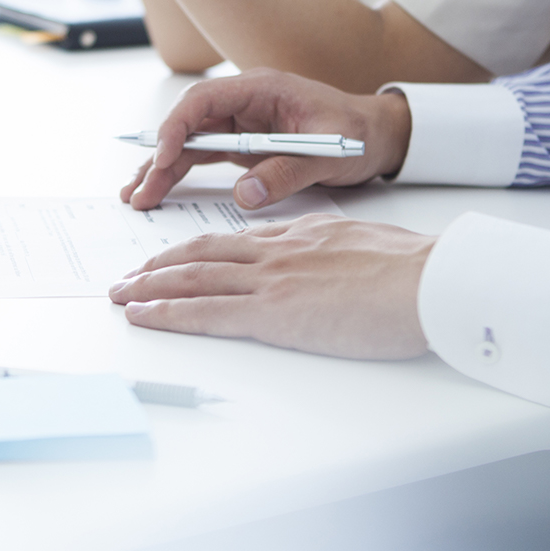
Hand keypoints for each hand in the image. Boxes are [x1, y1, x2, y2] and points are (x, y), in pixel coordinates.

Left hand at [108, 214, 431, 358]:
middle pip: (203, 254)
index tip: (179, 259)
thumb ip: (339, 253)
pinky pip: (204, 312)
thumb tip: (333, 266)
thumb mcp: (369, 247)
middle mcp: (277, 252)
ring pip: (193, 278)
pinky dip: (166, 313)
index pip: (238, 242)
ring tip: (121, 293)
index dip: (202, 251)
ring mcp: (270, 280)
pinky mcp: (271, 313)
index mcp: (302, 234)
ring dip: (149, 286)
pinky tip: (141, 316)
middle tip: (132, 275)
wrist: (429, 281)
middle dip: (161, 265)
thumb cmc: (416, 271)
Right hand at [121, 68, 411, 210]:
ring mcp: (239, 124)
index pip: (204, 101)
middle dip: (160, 158)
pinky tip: (157, 191)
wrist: (377, 137)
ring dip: (162, 170)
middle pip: (187, 125)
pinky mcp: (241, 145)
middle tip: (139, 191)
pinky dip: (179, 174)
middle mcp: (243, 103)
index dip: (178, 128)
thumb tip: (247, 196)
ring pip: (189, 144)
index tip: (164, 158)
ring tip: (136, 197)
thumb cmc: (357, 134)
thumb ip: (288, 173)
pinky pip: (201, 157)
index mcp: (261, 88)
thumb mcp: (329, 154)